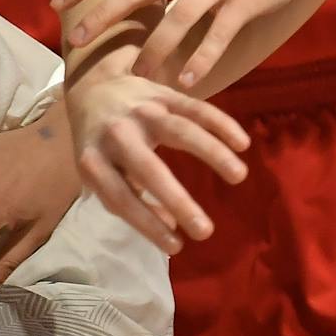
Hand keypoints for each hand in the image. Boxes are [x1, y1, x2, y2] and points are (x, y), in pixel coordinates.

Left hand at [65, 63, 250, 249]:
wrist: (92, 89)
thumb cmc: (101, 144)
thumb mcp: (102, 173)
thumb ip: (130, 200)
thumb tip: (169, 230)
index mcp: (93, 161)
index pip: (120, 199)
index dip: (147, 224)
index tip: (176, 246)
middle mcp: (116, 135)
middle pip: (149, 169)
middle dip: (177, 200)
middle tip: (205, 231)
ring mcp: (141, 111)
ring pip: (181, 131)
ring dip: (212, 153)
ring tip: (239, 176)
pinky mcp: (163, 94)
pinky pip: (196, 109)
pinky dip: (221, 124)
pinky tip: (242, 144)